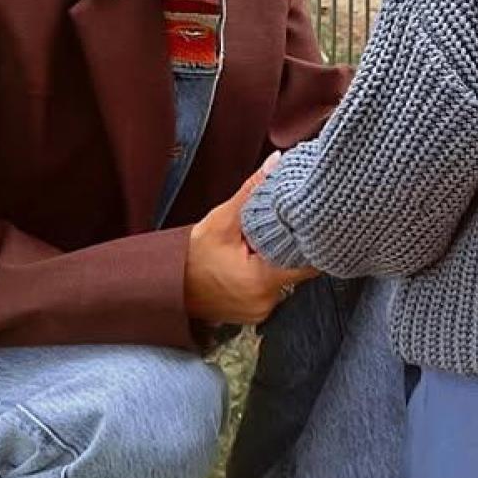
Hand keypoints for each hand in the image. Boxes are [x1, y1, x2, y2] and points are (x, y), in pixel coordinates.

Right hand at [184, 165, 314, 325]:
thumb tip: (276, 163)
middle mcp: (266, 302)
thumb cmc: (192, 256)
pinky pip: (273, 291)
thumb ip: (253, 192)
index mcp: (262, 281)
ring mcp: (261, 311)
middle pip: (298, 270)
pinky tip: (254, 264)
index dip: (310, 240)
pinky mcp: (256, 314)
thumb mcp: (222, 220)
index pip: (308, 262)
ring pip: (286, 280)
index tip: (308, 225)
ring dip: (279, 263)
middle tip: (279, 232)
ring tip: (261, 248)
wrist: (167, 284)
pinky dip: (268, 276)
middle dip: (292, 249)